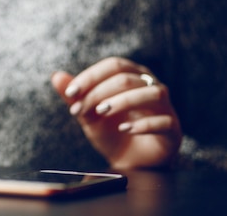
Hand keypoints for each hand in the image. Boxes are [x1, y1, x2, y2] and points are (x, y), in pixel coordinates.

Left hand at [51, 57, 181, 168]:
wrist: (129, 162)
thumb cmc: (110, 131)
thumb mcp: (87, 113)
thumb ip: (73, 95)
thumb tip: (55, 75)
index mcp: (132, 75)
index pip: (113, 65)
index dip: (90, 76)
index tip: (70, 93)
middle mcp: (151, 86)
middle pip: (127, 78)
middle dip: (99, 92)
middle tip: (80, 110)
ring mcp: (165, 107)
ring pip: (151, 93)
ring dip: (123, 101)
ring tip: (101, 113)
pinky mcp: (172, 128)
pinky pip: (163, 121)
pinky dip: (142, 124)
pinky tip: (124, 129)